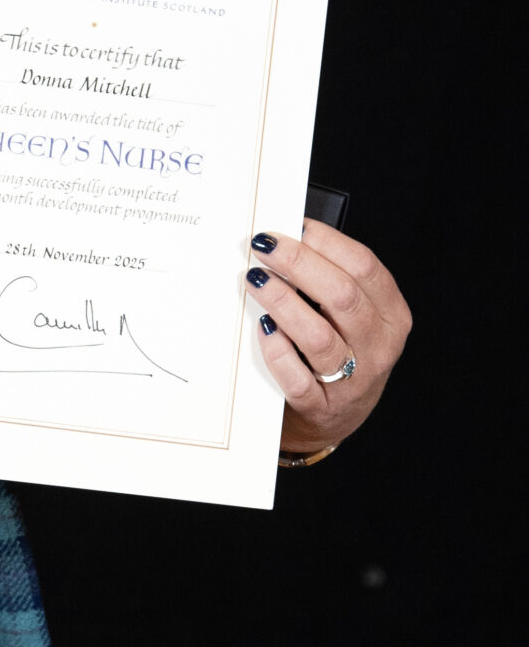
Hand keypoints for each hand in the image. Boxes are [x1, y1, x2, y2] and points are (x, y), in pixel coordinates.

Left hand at [243, 219, 410, 454]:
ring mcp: (352, 381)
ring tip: (255, 280)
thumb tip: (288, 238)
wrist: (332, 420)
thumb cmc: (339, 353)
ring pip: (318, 335)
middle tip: (265, 246)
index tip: (293, 226)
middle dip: (299, 263)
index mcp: (391, 315)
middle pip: (341, 295)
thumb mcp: (352, 318)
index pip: (364, 267)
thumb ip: (331, 282)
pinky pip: (297, 377)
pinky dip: (277, 349)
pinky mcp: (321, 407)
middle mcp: (378, 347)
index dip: (327, 242)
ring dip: (282, 301)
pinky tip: (261, 327)